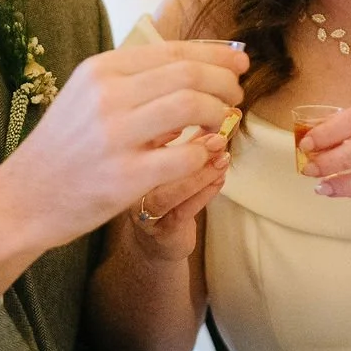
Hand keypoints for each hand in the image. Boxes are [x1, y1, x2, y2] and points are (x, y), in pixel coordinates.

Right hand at [0, 41, 245, 263]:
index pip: (172, 51)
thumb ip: (133, 80)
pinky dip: (203, 153)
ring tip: (222, 122)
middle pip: (189, 74)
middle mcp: (107, 96)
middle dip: (224, 82)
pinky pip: (185, 156)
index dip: (216, 53)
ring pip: (191, 106)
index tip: (239, 61)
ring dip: (218, 113)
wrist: (24, 198)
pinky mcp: (125, 177)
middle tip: (236, 95)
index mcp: (100, 70)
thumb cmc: (65, 147)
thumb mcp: (87, 96)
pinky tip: (202, 155)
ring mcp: (115, 136)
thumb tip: (195, 62)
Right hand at [125, 115, 235, 260]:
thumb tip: (220, 110)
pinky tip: (219, 179)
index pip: (144, 135)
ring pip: (169, 193)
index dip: (175, 120)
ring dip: (201, 174)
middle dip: (193, 149)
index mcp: (127, 158)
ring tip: (223, 159)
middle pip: (154, 164)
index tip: (208, 110)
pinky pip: (184, 211)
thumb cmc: (167, 192)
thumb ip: (191, 137)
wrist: (156, 241)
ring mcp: (143, 209)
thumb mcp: (174, 159)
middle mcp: (129, 184)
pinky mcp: (162, 230)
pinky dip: (205, 193)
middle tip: (219, 137)